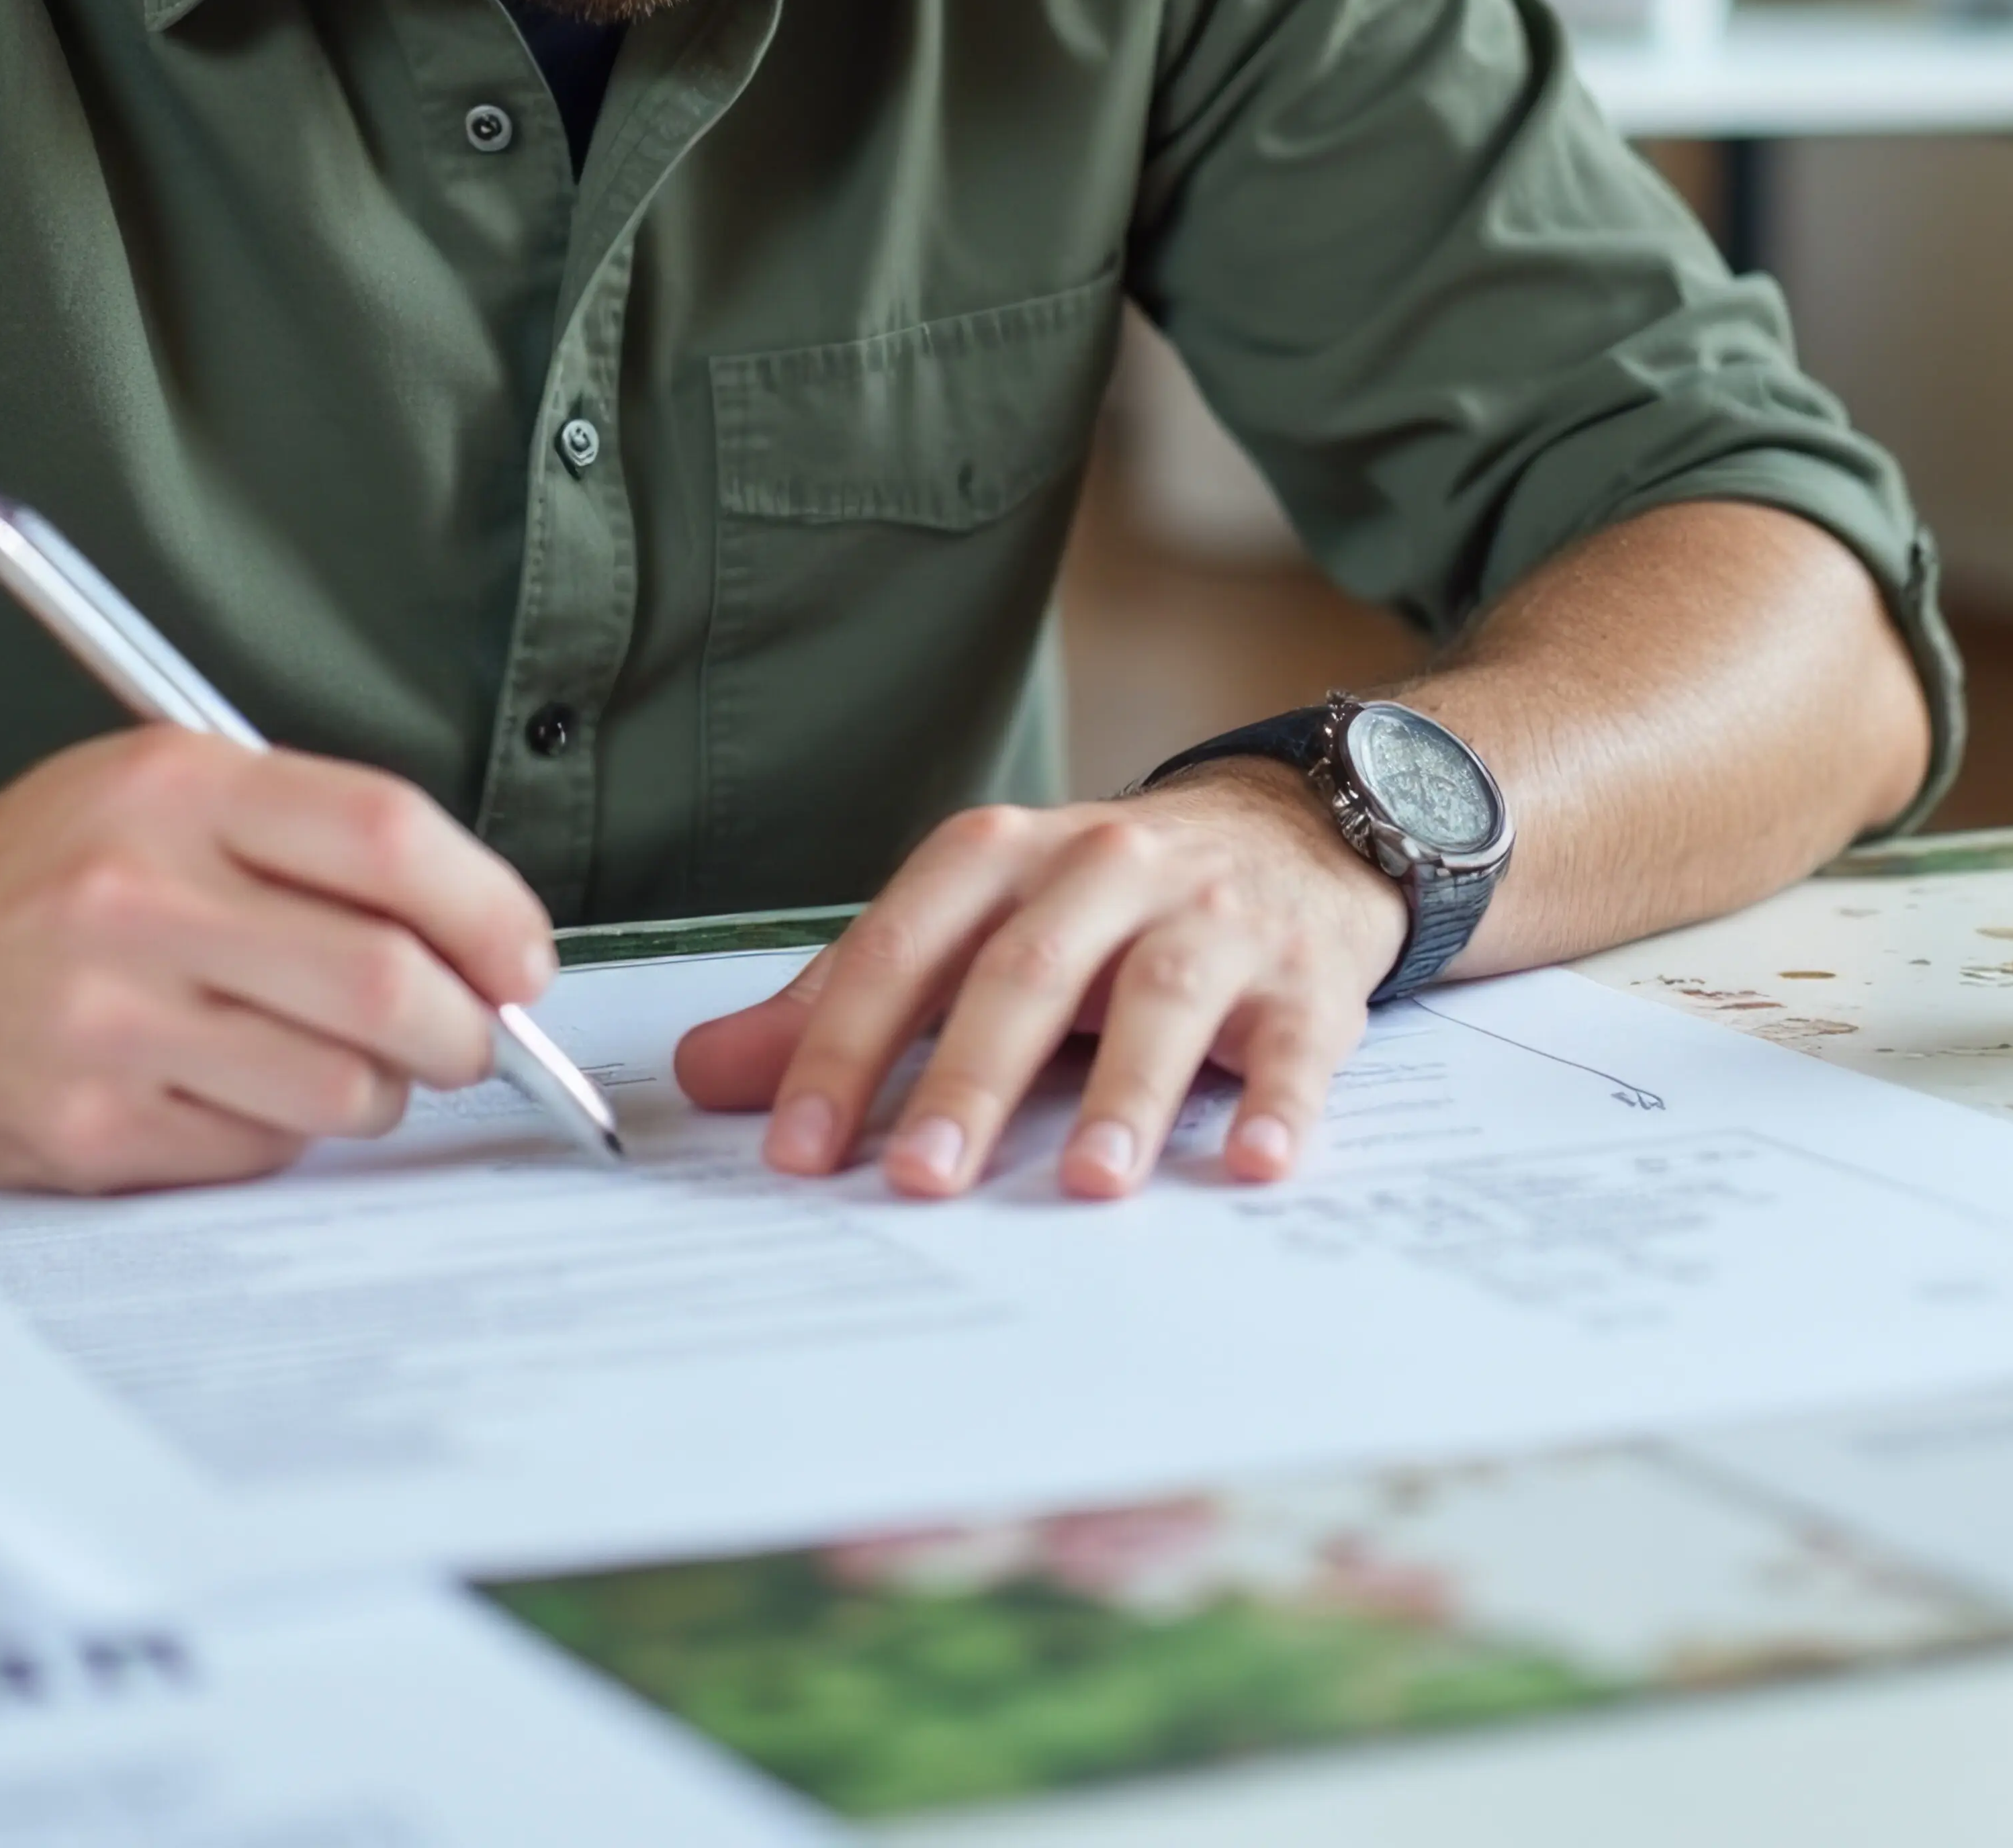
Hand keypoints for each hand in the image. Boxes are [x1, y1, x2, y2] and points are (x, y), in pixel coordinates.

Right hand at [0, 730, 558, 1193]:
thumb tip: (477, 929)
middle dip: (462, 1025)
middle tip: (466, 1034)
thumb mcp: (160, 789)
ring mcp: (108, 1022)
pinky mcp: (86, 1128)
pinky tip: (238, 1090)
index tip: (521, 956)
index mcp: (175, 790)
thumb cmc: (33, 877)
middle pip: (383, 978)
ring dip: (381, 1088)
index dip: (487, 906)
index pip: (386, 838)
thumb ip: (310, 838)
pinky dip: (284, 1131)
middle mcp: (139, 898)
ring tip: (346, 1063)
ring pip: (340, 1083)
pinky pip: (260, 1148)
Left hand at [669, 765, 1405, 1199]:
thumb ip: (849, 1000)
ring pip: (1161, 997)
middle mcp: (1108, 869)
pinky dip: (1278, 1102)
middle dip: (969, 1078)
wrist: (1291, 827)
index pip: (909, 944)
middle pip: (1027, 972)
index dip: (846, 1044)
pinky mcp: (1305, 977)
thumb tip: (707, 1077)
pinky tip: (1252, 1163)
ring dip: (1125, 1094)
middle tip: (921, 1177)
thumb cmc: (1102, 900)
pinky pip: (1295, 1042)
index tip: (798, 1145)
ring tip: (1090, 1184)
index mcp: (1005, 856)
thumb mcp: (973, 924)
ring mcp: (1214, 918)